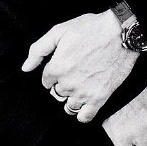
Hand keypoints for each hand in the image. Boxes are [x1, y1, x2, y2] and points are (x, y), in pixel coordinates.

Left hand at [21, 10, 137, 122]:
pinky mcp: (100, 98)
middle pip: (56, 94)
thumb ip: (39, 49)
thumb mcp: (60, 31)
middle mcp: (68, 84)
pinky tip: (85, 102)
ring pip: (68, 107)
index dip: (52, 73)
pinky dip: (82, 113)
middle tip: (72, 73)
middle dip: (61, 85)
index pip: (45, 80)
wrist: (120, 33)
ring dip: (70, 99)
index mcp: (57, 68)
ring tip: (79, 86)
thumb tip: (25, 68)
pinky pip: (85, 116)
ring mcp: (84, 93)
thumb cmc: (91, 29)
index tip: (62, 65)